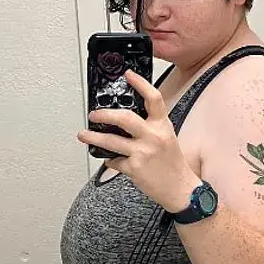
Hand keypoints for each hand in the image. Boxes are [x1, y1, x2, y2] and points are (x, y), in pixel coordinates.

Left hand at [79, 70, 200, 212]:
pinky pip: (114, 161)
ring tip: (84, 135)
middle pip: (124, 118)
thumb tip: (126, 119)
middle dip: (104, 114)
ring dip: (93, 137)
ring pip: (111, 140)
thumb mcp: (167, 137)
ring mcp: (143, 153)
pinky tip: (110, 159)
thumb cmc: (172, 164)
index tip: (128, 75)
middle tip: (94, 114)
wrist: (179, 189)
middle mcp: (153, 137)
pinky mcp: (134, 169)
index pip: (153, 98)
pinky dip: (110, 160)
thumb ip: (150, 126)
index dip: (140, 83)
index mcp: (162, 126)